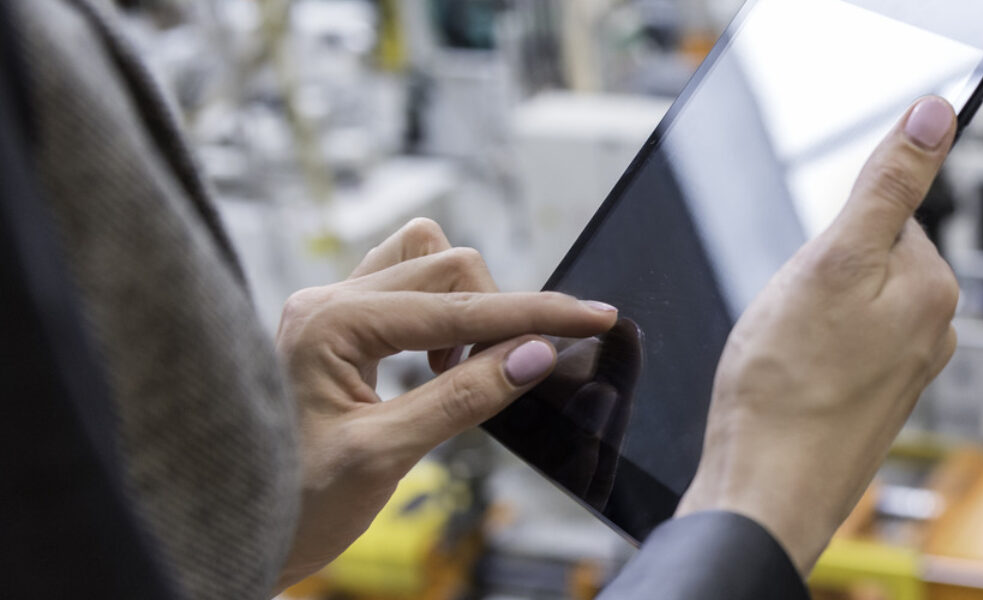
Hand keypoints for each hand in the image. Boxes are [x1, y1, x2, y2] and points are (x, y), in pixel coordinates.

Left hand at [274, 219, 617, 588]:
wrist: (232, 531)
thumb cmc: (292, 502)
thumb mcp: (385, 457)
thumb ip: (464, 399)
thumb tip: (535, 354)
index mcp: (330, 324)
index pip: (458, 306)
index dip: (536, 313)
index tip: (596, 317)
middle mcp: (325, 301)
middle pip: (447, 265)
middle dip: (498, 313)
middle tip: (513, 375)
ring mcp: (328, 310)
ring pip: (425, 262)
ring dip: (466, 305)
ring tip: (461, 372)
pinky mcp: (336, 328)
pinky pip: (405, 288)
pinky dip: (442, 315)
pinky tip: (439, 366)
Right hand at [676, 97, 960, 571]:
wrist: (765, 493)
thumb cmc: (787, 387)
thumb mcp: (833, 259)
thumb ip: (888, 184)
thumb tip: (936, 115)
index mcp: (936, 287)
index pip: (884, 214)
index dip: (830, 234)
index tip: (809, 273)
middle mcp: (934, 330)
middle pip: (864, 258)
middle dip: (818, 274)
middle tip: (790, 318)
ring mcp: (905, 370)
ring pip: (844, 305)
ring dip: (807, 316)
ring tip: (786, 354)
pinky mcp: (873, 401)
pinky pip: (834, 348)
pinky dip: (805, 354)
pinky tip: (786, 381)